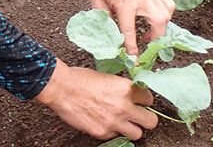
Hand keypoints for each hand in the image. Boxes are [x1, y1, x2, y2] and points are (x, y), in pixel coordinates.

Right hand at [34, 58, 157, 140]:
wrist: (61, 88)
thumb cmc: (80, 79)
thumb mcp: (107, 77)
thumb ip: (121, 88)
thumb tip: (130, 94)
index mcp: (126, 88)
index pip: (149, 99)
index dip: (144, 100)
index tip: (140, 101)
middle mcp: (124, 107)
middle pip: (151, 121)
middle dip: (146, 118)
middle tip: (138, 115)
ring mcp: (114, 122)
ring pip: (137, 134)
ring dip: (131, 127)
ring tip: (122, 121)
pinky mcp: (102, 133)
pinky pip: (115, 135)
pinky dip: (112, 130)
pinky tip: (104, 121)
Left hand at [82, 0, 175, 55]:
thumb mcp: (98, 4)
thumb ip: (107, 24)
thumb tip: (112, 43)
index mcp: (124, 3)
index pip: (130, 33)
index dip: (133, 50)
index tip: (135, 62)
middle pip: (158, 26)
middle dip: (154, 41)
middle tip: (145, 45)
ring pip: (166, 17)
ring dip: (160, 29)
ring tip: (148, 34)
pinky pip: (169, 6)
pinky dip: (165, 15)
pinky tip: (155, 19)